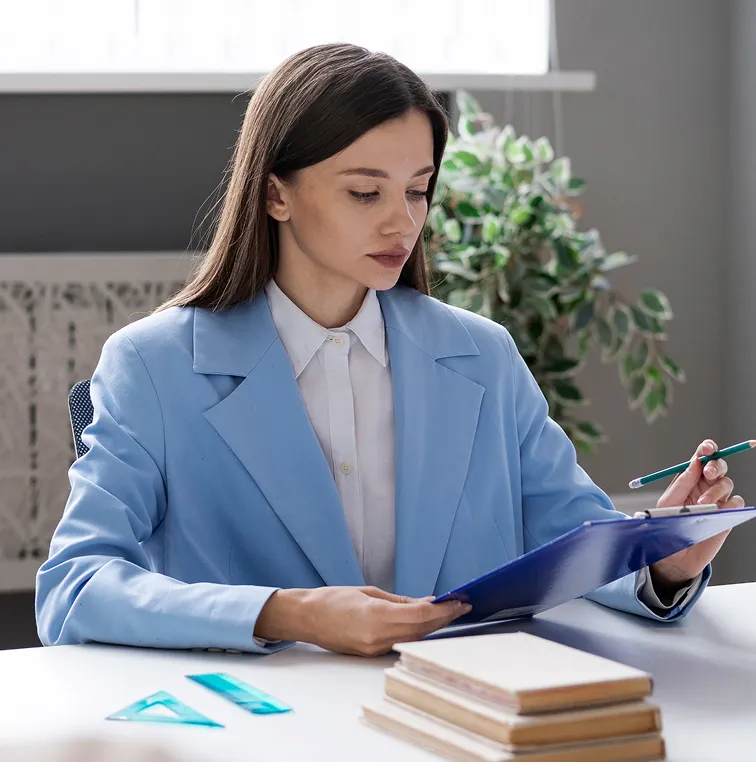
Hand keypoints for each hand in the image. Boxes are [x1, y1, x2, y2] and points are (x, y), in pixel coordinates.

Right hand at [255, 585, 470, 656]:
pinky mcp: (370, 655)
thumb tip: (427, 602)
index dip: (443, 610)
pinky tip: (426, 624)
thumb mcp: (369, 592)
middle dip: (444, 619)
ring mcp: (374, 649)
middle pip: (422, 630)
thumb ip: (399, 601)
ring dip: (433, 627)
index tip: (459, 601)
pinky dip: (416, 633)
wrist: (306, 617)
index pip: (421, 615)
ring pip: (414, 639)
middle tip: (461, 606)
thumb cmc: (333, 599)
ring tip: (449, 614)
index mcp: (376, 617)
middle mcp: (377, 637)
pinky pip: (400, 643)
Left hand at [649, 439, 743, 589]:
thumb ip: (682, 483)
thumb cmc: (667, 526)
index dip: (706, 449)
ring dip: (716, 490)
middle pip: (718, 466)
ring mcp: (717, 500)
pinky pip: (736, 502)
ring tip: (702, 504)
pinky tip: (719, 511)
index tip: (706, 449)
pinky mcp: (727, 515)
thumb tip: (695, 462)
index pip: (701, 458)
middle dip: (716, 465)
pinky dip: (730, 504)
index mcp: (688, 479)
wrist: (674, 555)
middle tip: (708, 473)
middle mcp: (704, 486)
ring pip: (727, 483)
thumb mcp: (668, 503)